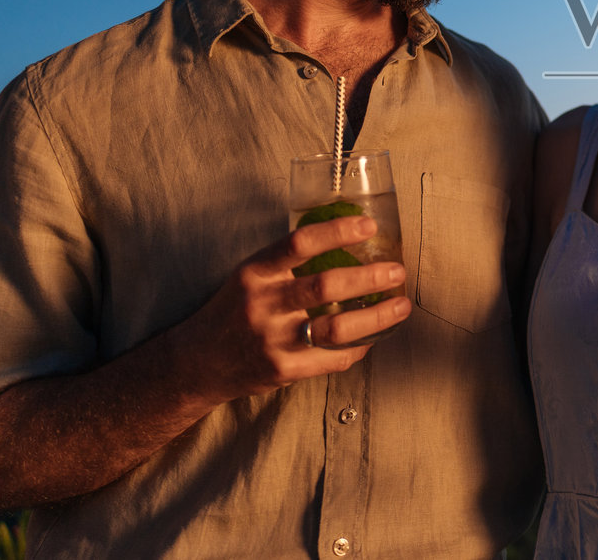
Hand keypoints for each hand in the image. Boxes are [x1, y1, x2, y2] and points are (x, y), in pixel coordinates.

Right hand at [171, 215, 410, 403]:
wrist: (197, 363)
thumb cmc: (233, 311)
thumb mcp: (250, 276)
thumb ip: (287, 261)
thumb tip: (345, 240)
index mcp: (255, 272)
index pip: (299, 243)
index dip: (337, 232)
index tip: (369, 226)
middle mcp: (263, 304)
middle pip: (325, 286)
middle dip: (369, 278)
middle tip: (397, 270)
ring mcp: (273, 340)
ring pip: (336, 327)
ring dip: (376, 316)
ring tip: (400, 306)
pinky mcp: (282, 369)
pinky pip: (332, 358)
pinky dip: (360, 347)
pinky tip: (375, 337)